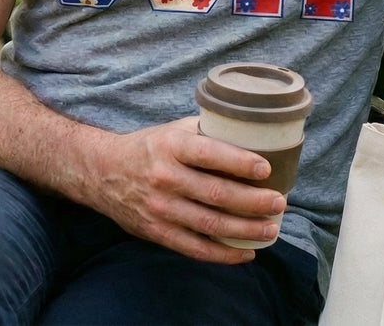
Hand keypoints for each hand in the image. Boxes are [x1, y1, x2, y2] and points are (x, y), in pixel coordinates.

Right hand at [87, 116, 286, 263]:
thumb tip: (248, 131)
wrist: (104, 172)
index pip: (209, 154)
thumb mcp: (173, 130)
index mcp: (171, 146)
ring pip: (210, 223)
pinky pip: (195, 248)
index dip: (239, 162)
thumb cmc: (148, 147)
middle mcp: (165, 177)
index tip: (266, 168)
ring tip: (271, 228)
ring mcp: (161, 208)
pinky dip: (223, 253)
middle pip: (216, 194)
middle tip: (279, 202)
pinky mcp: (158, 232)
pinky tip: (246, 252)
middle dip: (253, 201)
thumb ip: (206, 132)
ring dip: (245, 229)